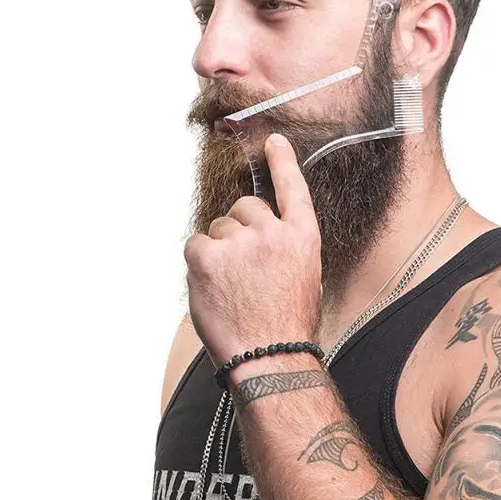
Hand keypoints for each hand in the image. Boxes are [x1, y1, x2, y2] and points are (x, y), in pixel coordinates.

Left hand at [184, 133, 322, 363]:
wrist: (270, 357)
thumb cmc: (287, 324)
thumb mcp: (305, 276)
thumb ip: (285, 246)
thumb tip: (263, 236)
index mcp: (303, 236)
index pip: (292, 188)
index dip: (282, 162)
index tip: (274, 142)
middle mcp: (273, 231)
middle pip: (245, 207)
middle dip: (240, 228)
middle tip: (242, 265)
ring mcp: (239, 242)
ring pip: (218, 227)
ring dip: (220, 249)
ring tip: (231, 285)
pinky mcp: (207, 255)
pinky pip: (196, 244)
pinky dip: (199, 264)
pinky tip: (213, 287)